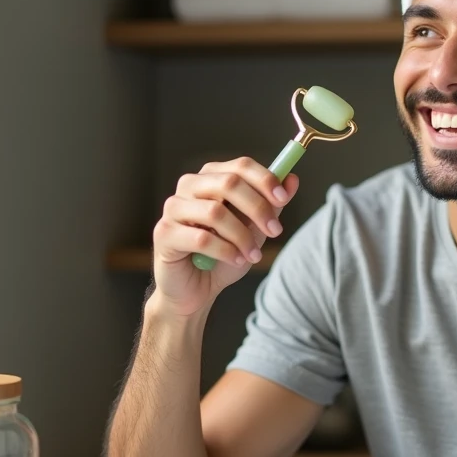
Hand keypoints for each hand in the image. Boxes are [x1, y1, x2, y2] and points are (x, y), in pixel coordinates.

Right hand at [151, 157, 298, 316]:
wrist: (196, 290)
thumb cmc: (223, 255)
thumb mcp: (254, 229)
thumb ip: (271, 205)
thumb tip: (291, 179)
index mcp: (211, 178)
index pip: (240, 166)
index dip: (265, 180)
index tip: (282, 199)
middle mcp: (189, 186)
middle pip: (228, 183)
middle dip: (258, 208)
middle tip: (275, 231)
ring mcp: (173, 208)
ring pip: (215, 211)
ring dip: (242, 236)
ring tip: (253, 255)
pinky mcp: (164, 233)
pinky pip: (201, 238)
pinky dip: (225, 251)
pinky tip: (235, 261)